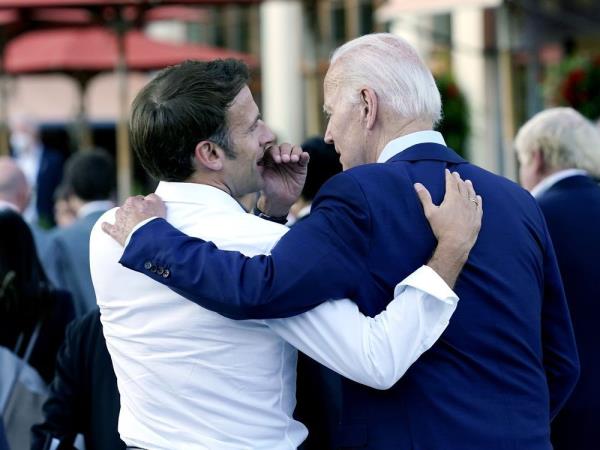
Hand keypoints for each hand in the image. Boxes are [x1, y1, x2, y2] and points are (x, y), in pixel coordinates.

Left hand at [101, 193, 166, 246]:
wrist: (147, 237)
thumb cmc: (153, 219)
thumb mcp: (158, 203)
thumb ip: (152, 197)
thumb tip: (149, 197)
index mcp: (132, 201)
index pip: (138, 200)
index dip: (144, 206)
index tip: (149, 211)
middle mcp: (123, 209)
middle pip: (129, 208)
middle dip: (134, 212)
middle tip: (143, 220)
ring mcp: (118, 220)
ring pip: (119, 216)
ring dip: (124, 219)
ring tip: (132, 226)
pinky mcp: (115, 232)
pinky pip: (107, 227)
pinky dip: (107, 227)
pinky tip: (107, 227)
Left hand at [258, 143, 309, 216]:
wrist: (279, 200)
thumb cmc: (269, 189)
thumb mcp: (261, 179)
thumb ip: (258, 168)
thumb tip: (253, 159)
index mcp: (271, 158)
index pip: (273, 149)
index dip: (275, 152)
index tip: (276, 160)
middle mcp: (282, 157)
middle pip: (285, 147)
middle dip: (285, 151)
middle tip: (285, 160)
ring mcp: (292, 161)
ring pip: (295, 149)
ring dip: (295, 152)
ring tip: (293, 160)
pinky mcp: (301, 167)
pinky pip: (304, 158)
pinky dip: (305, 155)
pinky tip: (304, 156)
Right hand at [415, 169, 482, 287]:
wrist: (456, 243)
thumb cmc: (441, 228)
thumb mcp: (430, 212)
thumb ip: (424, 197)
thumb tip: (417, 184)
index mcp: (452, 198)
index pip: (451, 183)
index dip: (449, 176)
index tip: (448, 171)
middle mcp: (464, 201)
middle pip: (462, 187)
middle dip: (458, 180)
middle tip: (457, 175)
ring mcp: (472, 209)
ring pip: (471, 194)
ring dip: (469, 187)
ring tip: (468, 182)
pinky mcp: (477, 218)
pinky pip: (478, 205)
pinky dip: (477, 199)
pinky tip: (478, 197)